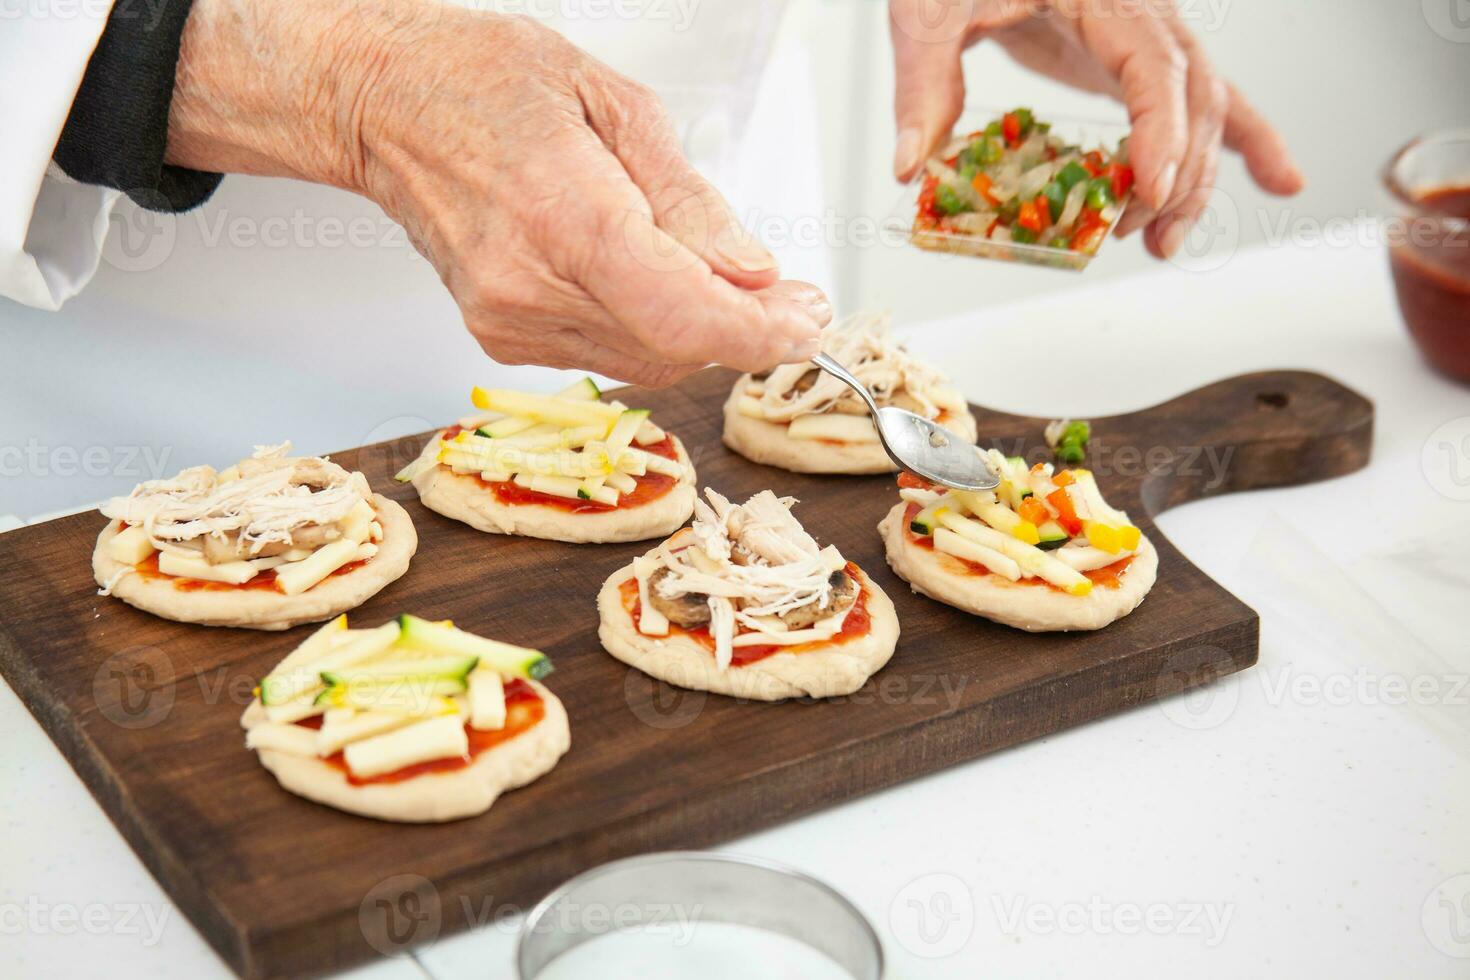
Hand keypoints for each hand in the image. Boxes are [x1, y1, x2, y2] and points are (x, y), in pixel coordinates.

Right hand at [165, 0, 827, 385]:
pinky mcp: (500, 336)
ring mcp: (509, 320)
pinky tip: (668, 289)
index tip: (809, 323)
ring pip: (647, 360)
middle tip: (796, 299)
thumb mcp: (614, 104)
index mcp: (565, 217)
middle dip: (749, 331)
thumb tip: (752, 270)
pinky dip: (654, 330)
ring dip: (706, 335)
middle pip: (675, 348)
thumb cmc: (483, 81)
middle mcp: (531, 286)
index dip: (760, 332)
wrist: (381, 105)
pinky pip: (607, 352)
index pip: (686, 314)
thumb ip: (689, 201)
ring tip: (743, 289)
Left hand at [889, 0, 1303, 258]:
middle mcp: (1140, 13)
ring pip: (1204, 107)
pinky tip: (1280, 178)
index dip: (1160, 132)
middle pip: (1193, 96)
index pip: (1153, 66)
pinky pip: (1206, 96)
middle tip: (1143, 236)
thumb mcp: (929, 9)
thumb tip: (910, 163)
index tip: (1149, 189)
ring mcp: (1146, 34)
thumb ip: (923, 82)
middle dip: (1180, 175)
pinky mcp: (1138, 55)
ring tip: (1164, 244)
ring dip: (1197, 179)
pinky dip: (1247, 137)